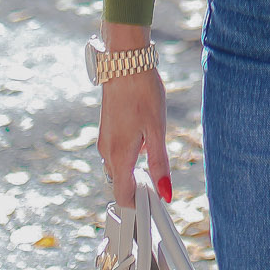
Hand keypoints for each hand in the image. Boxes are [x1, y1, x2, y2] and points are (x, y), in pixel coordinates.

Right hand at [96, 23, 171, 208]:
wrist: (124, 63)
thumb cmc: (142, 94)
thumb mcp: (157, 131)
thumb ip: (160, 164)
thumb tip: (165, 193)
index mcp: (119, 156)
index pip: (123, 196)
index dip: (138, 206)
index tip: (155, 206)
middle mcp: (107, 152)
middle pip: (120, 184)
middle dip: (138, 189)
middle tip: (160, 183)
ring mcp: (104, 140)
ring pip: (118, 168)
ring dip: (134, 171)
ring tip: (155, 159)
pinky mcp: (106, 130)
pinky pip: (116, 154)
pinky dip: (130, 156)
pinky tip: (145, 140)